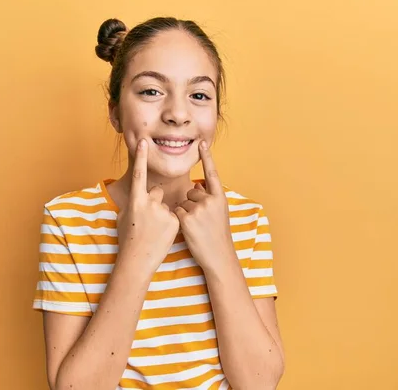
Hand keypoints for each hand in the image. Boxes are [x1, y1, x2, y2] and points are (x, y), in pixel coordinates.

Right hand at [116, 139, 179, 274]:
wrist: (138, 260)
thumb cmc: (128, 239)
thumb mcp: (125, 217)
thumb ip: (134, 203)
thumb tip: (139, 196)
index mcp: (135, 201)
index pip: (138, 174)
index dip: (141, 157)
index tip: (143, 141)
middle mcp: (149, 203)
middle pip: (156, 191)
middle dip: (155, 201)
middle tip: (148, 220)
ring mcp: (163, 212)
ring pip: (165, 205)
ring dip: (162, 215)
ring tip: (154, 231)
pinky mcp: (175, 220)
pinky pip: (174, 215)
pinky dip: (170, 224)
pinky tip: (162, 235)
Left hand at [175, 141, 234, 269]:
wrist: (219, 256)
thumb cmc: (218, 236)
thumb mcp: (220, 213)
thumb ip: (209, 198)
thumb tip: (196, 187)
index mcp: (220, 197)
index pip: (212, 173)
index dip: (207, 157)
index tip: (202, 142)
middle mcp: (211, 200)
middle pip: (192, 192)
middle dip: (192, 204)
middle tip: (203, 221)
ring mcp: (199, 209)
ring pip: (183, 203)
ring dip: (186, 213)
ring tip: (198, 227)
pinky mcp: (187, 218)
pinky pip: (177, 212)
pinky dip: (180, 221)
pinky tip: (190, 230)